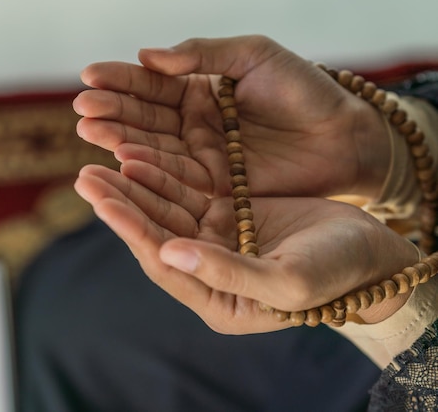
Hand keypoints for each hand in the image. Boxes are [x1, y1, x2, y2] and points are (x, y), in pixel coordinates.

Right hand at [73, 35, 390, 198]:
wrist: (345, 137)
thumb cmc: (305, 89)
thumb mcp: (254, 56)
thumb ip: (203, 54)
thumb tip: (149, 56)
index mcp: (200, 88)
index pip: (152, 83)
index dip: (121, 79)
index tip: (89, 76)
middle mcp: (193, 124)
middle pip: (145, 116)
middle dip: (112, 111)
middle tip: (81, 109)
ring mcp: (201, 156)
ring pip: (153, 147)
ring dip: (119, 139)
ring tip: (90, 132)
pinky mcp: (213, 185)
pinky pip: (175, 176)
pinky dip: (148, 169)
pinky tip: (122, 160)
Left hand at [74, 161, 417, 333]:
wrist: (371, 253)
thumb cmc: (338, 273)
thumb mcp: (289, 281)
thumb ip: (229, 272)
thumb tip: (170, 252)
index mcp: (216, 300)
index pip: (162, 261)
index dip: (131, 229)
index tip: (101, 199)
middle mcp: (207, 271)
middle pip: (154, 234)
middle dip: (120, 204)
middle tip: (84, 176)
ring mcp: (215, 241)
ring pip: (166, 210)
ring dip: (134, 186)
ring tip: (99, 162)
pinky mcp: (227, 216)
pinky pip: (188, 192)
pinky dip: (164, 175)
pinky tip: (138, 155)